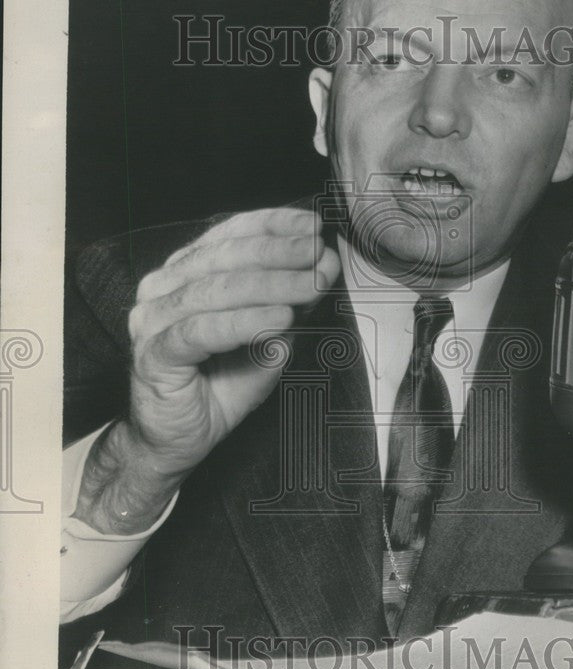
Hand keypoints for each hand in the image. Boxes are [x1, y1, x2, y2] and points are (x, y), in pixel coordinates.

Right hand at [77, 207, 339, 532]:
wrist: (175, 443)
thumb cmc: (217, 388)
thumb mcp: (267, 339)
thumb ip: (290, 303)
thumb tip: (324, 265)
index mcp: (184, 274)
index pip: (229, 235)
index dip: (272, 225)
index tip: (313, 226)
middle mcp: (162, 289)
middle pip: (226, 258)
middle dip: (280, 254)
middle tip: (318, 254)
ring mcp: (152, 320)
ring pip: (217, 290)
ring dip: (272, 285)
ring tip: (312, 285)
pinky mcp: (154, 354)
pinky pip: (202, 331)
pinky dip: (244, 322)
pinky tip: (280, 318)